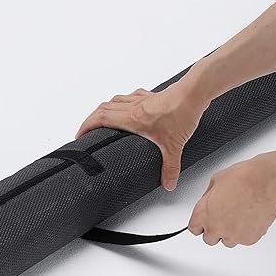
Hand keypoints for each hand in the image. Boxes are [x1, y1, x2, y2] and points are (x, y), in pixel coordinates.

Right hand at [75, 81, 207, 190]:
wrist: (195, 92)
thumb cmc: (182, 113)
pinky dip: (123, 102)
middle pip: (103, 108)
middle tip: (87, 131)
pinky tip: (129, 108)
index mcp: (132, 118)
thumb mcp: (174, 146)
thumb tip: (168, 183)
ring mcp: (142, 99)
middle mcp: (133, 107)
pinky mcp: (152, 95)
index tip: (79, 135)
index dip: (86, 125)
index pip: (100, 118)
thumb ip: (170, 167)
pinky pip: (131, 96)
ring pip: (115, 100)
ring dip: (106, 109)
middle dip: (91, 119)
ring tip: (104, 120)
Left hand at [188, 155, 275, 246]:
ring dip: (231, 232)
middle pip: (209, 239)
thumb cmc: (243, 178)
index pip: (194, 229)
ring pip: (228, 241)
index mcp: (203, 214)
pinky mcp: (249, 239)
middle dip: (215, 230)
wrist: (265, 181)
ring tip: (240, 216)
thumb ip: (207, 199)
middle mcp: (215, 227)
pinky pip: (244, 240)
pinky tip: (250, 218)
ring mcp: (233, 235)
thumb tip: (208, 203)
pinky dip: (247, 232)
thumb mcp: (215, 182)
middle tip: (224, 219)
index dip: (200, 225)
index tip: (205, 223)